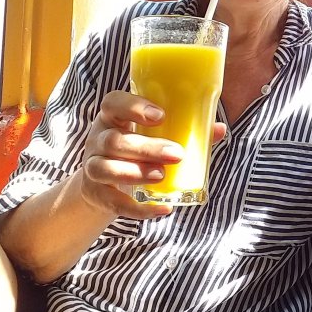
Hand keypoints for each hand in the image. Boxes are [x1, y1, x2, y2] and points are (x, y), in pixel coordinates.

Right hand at [78, 90, 225, 218]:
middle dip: (147, 148)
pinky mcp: (96, 194)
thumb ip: (184, 131)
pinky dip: (138, 209)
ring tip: (162, 176)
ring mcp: (93, 166)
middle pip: (115, 141)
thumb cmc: (136, 150)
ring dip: (135, 173)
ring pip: (105, 168)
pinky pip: (113, 202)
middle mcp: (98, 139)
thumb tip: (219, 129)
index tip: (161, 116)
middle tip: (177, 155)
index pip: (113, 103)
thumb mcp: (152, 136)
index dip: (133, 107)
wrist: (104, 185)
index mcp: (113, 117)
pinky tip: (163, 209)